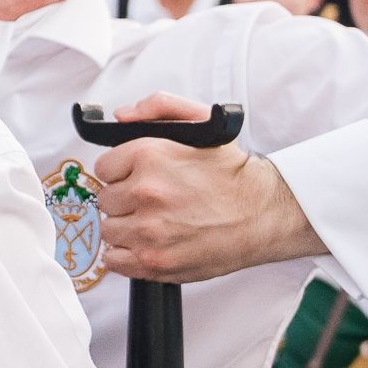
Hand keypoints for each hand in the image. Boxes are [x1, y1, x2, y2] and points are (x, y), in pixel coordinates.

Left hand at [91, 93, 324, 282]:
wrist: (263, 213)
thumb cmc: (232, 174)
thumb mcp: (202, 122)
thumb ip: (159, 107)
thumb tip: (122, 116)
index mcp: (150, 156)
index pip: (103, 167)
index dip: (121, 173)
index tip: (137, 178)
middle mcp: (145, 192)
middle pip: (106, 200)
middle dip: (125, 200)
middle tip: (152, 202)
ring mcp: (148, 230)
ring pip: (109, 230)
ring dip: (126, 228)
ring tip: (153, 223)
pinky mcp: (153, 261)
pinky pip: (114, 260)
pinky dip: (126, 255)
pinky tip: (149, 244)